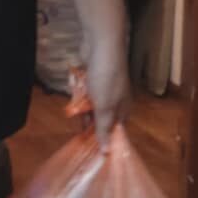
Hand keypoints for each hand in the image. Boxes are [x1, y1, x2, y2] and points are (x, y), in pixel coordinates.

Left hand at [84, 27, 132, 145]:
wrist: (101, 46)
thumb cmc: (106, 79)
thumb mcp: (104, 107)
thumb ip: (104, 128)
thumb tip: (106, 152)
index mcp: (124, 108)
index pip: (114, 130)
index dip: (103, 139)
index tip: (90, 149)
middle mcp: (117, 99)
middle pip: (101, 118)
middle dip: (89, 123)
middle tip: (76, 134)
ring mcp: (105, 87)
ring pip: (92, 105)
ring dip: (82, 109)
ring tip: (73, 115)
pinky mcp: (94, 78)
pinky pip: (85, 92)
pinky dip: (80, 95)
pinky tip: (73, 98)